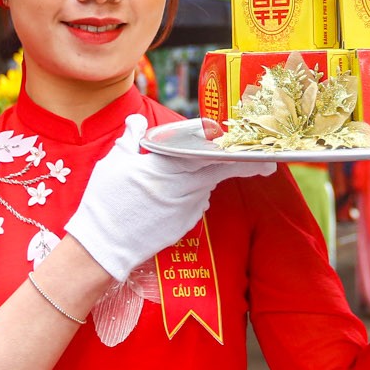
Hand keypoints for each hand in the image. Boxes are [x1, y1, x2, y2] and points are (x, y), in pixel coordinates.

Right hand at [63, 114, 275, 282]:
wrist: (102, 248)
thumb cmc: (103, 203)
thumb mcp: (113, 163)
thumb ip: (130, 138)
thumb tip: (137, 121)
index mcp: (165, 164)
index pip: (205, 149)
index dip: (228, 144)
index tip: (243, 140)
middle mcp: (182, 185)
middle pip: (220, 169)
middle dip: (244, 164)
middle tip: (266, 161)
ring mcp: (186, 208)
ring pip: (209, 186)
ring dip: (212, 177)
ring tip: (209, 173)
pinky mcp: (184, 225)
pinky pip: (197, 204)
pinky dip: (195, 195)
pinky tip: (179, 195)